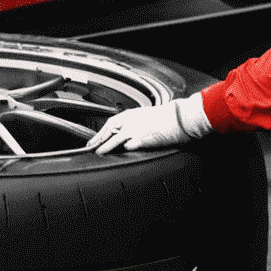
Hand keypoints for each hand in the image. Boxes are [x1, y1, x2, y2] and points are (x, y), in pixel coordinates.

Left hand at [87, 94, 212, 153]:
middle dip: (98, 139)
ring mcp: (135, 130)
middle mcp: (131, 121)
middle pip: (109, 131)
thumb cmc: (167, 117)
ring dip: (105, 147)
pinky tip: (119, 156)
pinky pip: (129, 147)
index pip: (110, 123)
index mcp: (131, 114)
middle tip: (90, 147)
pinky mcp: (142, 140)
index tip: (94, 139)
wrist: (179, 118)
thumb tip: (127, 131)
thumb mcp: (147, 116)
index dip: (101, 132)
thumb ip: (135, 123)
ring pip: (114, 140)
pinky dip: (124, 150)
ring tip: (99, 153)